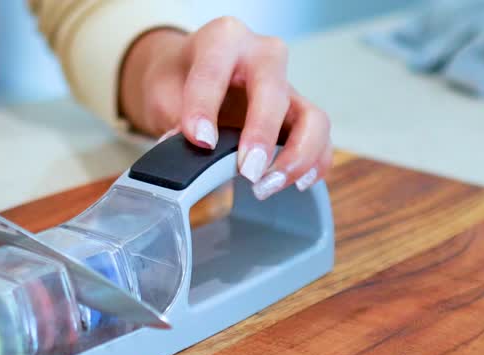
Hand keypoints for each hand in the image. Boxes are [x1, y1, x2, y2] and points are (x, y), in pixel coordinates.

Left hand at [119, 17, 331, 200]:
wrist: (190, 77)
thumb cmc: (180, 79)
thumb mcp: (163, 92)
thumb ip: (174, 118)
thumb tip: (185, 151)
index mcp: (223, 40)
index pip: (215, 70)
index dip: (205, 108)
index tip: (200, 141)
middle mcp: (262, 56)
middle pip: (274, 91)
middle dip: (262, 134)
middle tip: (246, 171)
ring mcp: (287, 86)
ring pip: (312, 118)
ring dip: (296, 156)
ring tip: (267, 185)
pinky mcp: (298, 114)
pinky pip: (320, 139)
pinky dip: (314, 164)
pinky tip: (296, 184)